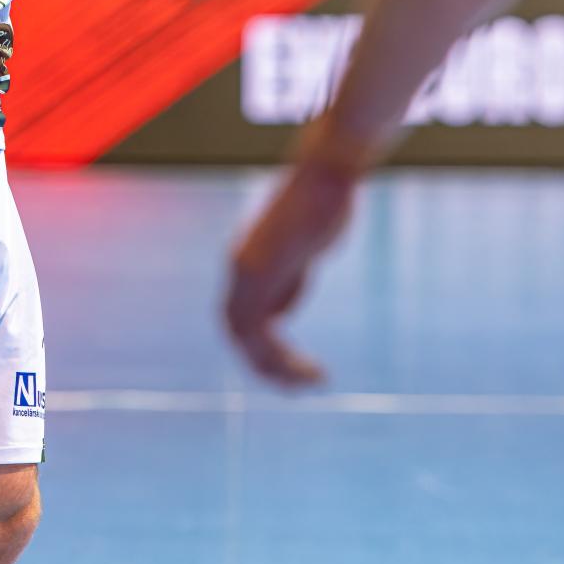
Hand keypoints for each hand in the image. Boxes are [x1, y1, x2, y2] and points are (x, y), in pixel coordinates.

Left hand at [224, 145, 361, 386]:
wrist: (326, 176)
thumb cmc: (323, 204)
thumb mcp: (302, 251)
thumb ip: (288, 280)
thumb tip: (280, 313)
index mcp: (245, 263)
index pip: (242, 317)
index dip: (263, 347)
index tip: (295, 365)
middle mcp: (238, 268)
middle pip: (237, 331)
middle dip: (266, 364)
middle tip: (299, 387)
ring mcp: (244, 271)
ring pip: (246, 338)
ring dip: (276, 368)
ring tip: (312, 383)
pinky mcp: (259, 274)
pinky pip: (260, 332)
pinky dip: (283, 358)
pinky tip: (314, 370)